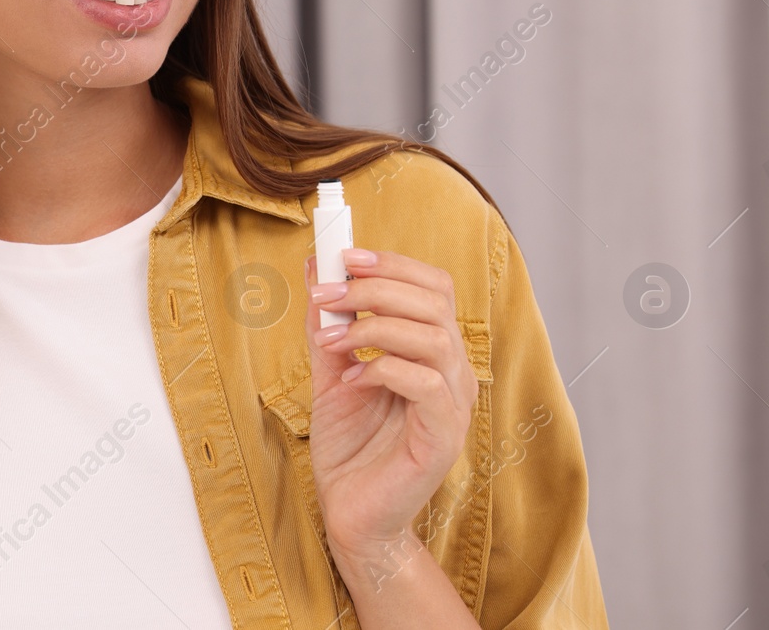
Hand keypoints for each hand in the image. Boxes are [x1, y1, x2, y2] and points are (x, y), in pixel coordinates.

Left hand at [303, 249, 478, 563]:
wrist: (350, 511)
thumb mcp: (330, 370)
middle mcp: (452, 372)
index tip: (344, 257)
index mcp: (432, 351)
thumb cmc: (349, 445)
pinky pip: (426, 384)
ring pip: (434, 336)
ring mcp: (453, 404)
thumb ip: (328, 322)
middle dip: (374, 289)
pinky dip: (383, 368)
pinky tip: (352, 379)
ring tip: (330, 341)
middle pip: (434, 302)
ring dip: (374, 325)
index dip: (392, 263)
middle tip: (326, 295)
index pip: (434, 286)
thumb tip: (315, 265)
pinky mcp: (444, 436)